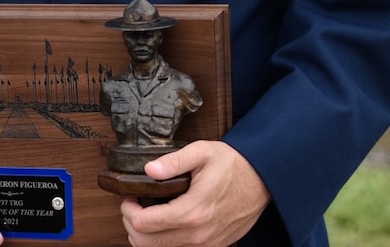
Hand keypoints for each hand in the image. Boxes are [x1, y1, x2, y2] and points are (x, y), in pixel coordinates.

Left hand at [119, 141, 269, 246]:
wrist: (261, 181)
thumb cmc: (231, 165)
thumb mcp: (202, 152)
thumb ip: (173, 161)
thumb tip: (149, 170)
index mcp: (192, 211)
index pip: (144, 224)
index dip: (128, 211)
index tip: (130, 198)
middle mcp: (198, 234)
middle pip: (146, 243)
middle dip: (132, 225)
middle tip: (135, 206)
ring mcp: (206, 244)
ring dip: (147, 236)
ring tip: (148, 214)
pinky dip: (164, 241)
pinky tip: (166, 223)